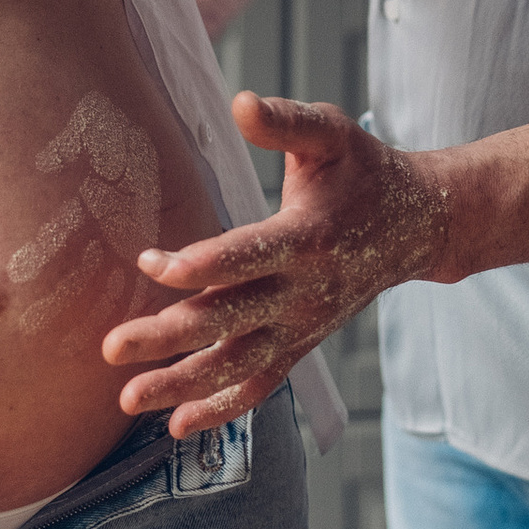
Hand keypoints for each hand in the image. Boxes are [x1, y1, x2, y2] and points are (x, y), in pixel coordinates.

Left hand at [102, 91, 452, 434]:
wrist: (418, 224)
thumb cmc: (364, 170)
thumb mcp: (333, 134)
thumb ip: (287, 121)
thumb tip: (241, 102)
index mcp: (307, 238)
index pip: (247, 258)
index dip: (199, 264)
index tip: (149, 263)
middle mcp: (304, 292)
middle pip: (230, 320)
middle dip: (169, 337)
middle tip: (111, 347)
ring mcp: (303, 326)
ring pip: (239, 365)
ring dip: (183, 386)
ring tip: (128, 399)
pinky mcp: (302, 345)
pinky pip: (261, 386)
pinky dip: (222, 409)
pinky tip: (178, 426)